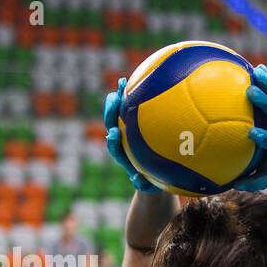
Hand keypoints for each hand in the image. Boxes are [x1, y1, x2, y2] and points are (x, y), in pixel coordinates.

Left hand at [103, 78, 159, 193]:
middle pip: (111, 124)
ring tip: (123, 82)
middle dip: (111, 112)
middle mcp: (122, 141)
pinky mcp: (136, 120)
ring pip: (119, 112)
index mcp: (123, 155)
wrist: (154, 175)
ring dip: (120, 97)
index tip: (114, 133)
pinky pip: (133, 106)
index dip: (112, 139)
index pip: (114, 146)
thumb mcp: (151, 186)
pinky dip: (134, 94)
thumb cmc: (155, 182)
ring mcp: (128, 129)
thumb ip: (145, 186)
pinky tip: (142, 80)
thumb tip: (137, 182)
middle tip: (115, 99)